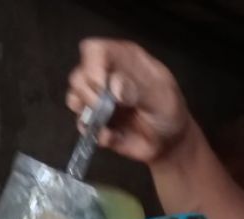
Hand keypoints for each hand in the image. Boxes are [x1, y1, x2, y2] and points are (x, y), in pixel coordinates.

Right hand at [67, 39, 193, 164]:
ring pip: (74, 98)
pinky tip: (111, 136)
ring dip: (87, 113)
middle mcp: (105, 75)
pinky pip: (82, 125)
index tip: (102, 87)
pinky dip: (94, 133)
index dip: (92, 67)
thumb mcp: (161, 96)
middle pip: (78, 76)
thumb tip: (114, 88)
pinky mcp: (96, 122)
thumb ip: (139, 88)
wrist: (169, 142)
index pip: (94, 50)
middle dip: (88, 95)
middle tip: (107, 108)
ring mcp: (98, 99)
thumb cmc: (168, 111)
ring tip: (105, 123)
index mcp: (123, 59)